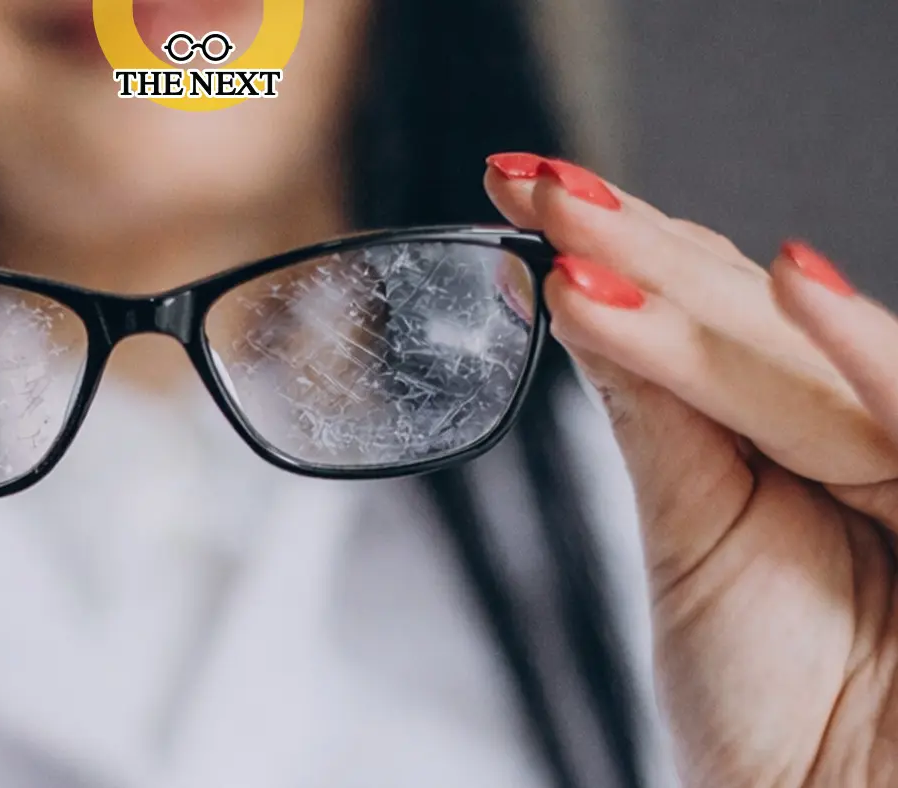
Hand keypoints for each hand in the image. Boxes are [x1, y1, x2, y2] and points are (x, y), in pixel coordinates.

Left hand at [483, 153, 897, 785]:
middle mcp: (857, 425)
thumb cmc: (767, 702)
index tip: (519, 188)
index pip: (704, 313)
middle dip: (631, 241)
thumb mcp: (695, 535)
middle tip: (529, 181)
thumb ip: (661, 412)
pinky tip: (790, 285)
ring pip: (802, 352)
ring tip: (581, 224)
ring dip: (693, 284)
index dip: (617, 246)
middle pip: (742, 311)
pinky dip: (865, 356)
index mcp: (789, 429)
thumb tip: (575, 292)